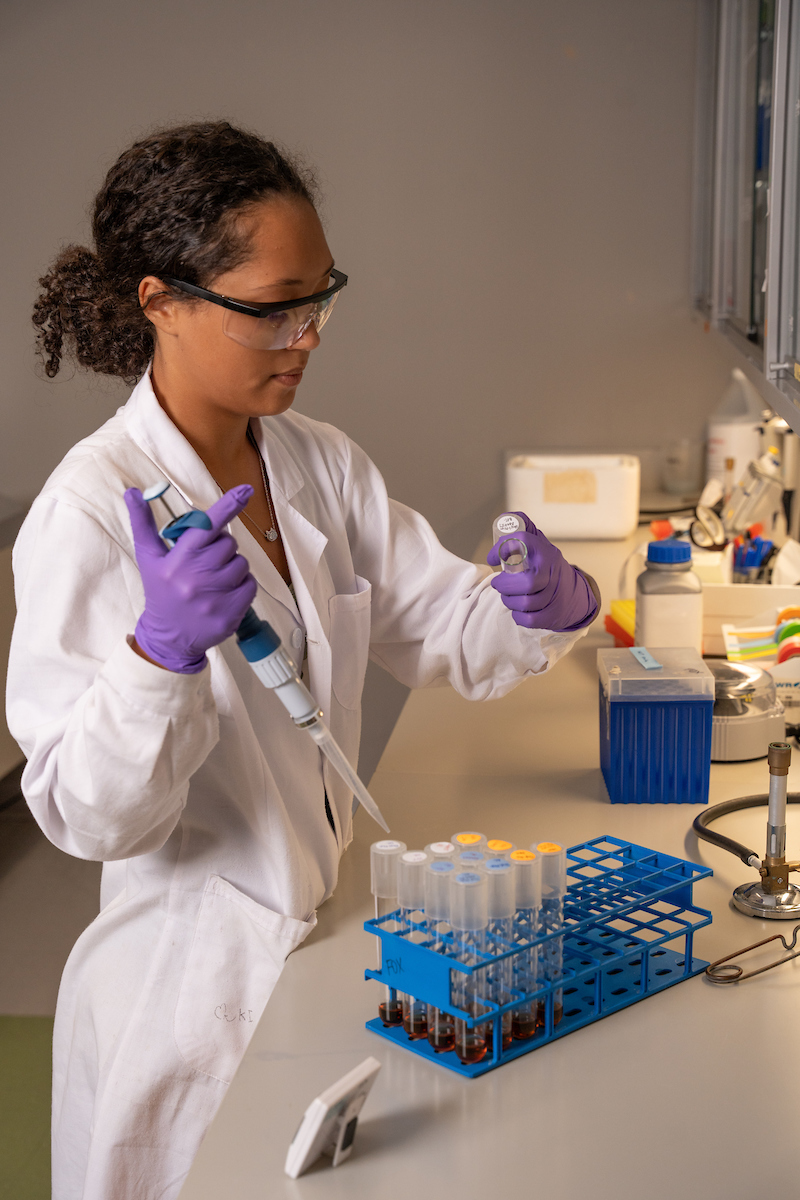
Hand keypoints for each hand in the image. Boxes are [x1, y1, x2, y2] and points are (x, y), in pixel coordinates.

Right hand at [124, 485, 257, 673]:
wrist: (167, 638)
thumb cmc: (160, 592)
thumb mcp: (148, 558)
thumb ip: (143, 524)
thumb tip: (131, 492)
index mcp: (178, 558)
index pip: (208, 525)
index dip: (228, 505)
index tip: (245, 490)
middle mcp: (197, 576)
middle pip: (229, 543)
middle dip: (222, 548)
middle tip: (205, 563)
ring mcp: (215, 596)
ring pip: (242, 563)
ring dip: (233, 567)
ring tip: (213, 580)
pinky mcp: (230, 613)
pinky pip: (250, 585)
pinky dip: (242, 586)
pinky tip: (224, 593)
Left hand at [487, 512, 597, 631]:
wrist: (574, 592)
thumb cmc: (547, 565)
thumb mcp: (538, 543)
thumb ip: (523, 528)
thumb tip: (504, 519)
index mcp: (545, 551)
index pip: (523, 541)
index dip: (502, 548)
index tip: (492, 558)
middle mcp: (551, 572)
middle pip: (527, 582)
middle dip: (505, 585)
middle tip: (498, 583)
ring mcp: (554, 595)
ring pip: (526, 603)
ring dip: (509, 601)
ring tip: (507, 595)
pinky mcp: (551, 615)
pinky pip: (529, 620)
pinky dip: (518, 616)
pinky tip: (517, 609)